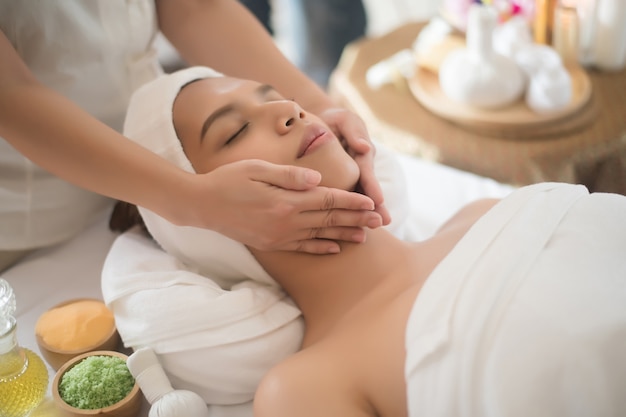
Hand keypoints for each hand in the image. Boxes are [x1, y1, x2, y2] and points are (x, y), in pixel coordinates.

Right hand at [196, 159, 382, 253]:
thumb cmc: (228, 180)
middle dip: (357, 220)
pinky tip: (336, 248)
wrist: (201, 206)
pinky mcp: (272, 244)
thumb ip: (289, 175)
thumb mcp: (257, 169)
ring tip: (366, 236)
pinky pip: (303, 248)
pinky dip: (321, 248)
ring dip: (345, 236)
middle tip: (380, 221)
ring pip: (321, 237)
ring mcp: (279, 236)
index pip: (328, 201)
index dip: (352, 202)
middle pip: (329, 220)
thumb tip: (319, 180)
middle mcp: (286, 222)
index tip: (372, 202)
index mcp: (286, 201)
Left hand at [317, 107, 391, 225]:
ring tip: (370, 229)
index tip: (378, 200)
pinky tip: (347, 227)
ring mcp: (351, 178)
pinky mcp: (340, 183)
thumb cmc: (334, 120)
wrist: (320, 124)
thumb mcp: (344, 119)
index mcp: (362, 155)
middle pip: (367, 190)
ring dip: (364, 212)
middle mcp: (359, 169)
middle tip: (383, 222)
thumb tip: (364, 146)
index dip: (372, 187)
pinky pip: (344, 198)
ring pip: (358, 197)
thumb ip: (353, 131)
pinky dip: (348, 211)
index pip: (366, 173)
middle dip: (376, 206)